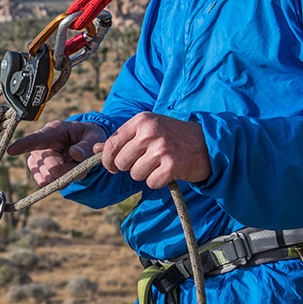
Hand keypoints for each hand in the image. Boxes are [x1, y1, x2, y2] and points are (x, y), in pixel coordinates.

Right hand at [7, 120, 106, 186]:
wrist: (83, 144)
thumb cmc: (87, 137)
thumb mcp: (94, 136)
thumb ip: (88, 145)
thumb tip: (75, 154)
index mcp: (53, 131)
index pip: (37, 139)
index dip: (24, 145)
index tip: (11, 150)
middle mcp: (40, 145)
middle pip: (52, 168)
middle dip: (71, 171)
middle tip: (83, 165)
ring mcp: (36, 160)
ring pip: (49, 178)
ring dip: (67, 177)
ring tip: (74, 165)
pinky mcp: (37, 171)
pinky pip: (47, 184)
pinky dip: (60, 182)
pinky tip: (65, 172)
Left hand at [93, 112, 210, 188]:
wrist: (209, 143)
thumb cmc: (174, 137)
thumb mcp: (148, 130)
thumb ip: (122, 139)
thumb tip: (93, 150)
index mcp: (142, 120)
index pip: (112, 144)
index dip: (108, 160)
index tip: (112, 167)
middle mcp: (150, 132)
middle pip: (121, 162)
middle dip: (129, 167)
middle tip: (144, 163)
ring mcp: (161, 149)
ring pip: (135, 174)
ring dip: (145, 174)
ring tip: (159, 165)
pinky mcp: (172, 166)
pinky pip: (151, 182)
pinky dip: (157, 181)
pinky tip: (168, 172)